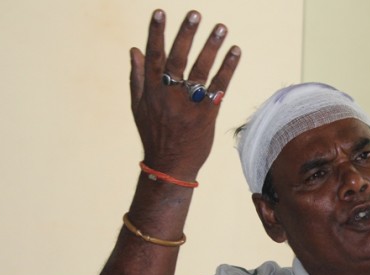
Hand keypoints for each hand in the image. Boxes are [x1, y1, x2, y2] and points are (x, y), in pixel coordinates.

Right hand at [129, 9, 240, 178]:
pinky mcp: (207, 114)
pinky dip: (228, 68)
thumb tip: (134, 49)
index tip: (159, 12)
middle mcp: (169, 94)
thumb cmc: (154, 134)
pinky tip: (236, 51)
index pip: (154, 56)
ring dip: (212, 46)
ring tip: (221, 27)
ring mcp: (189, 104)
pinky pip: (219, 86)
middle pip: (178, 58)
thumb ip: (137, 77)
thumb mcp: (138, 107)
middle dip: (187, 34)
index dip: (156, 33)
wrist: (169, 165)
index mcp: (151, 90)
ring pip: (201, 69)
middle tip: (195, 13)